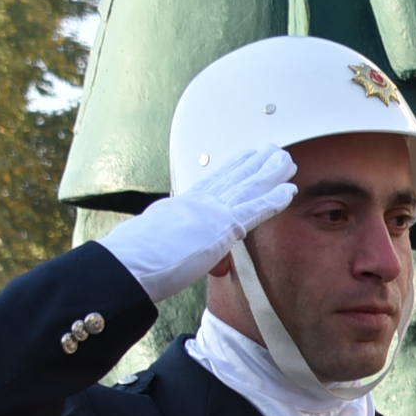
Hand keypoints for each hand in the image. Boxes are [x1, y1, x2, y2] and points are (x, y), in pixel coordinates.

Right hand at [97, 146, 297, 297]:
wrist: (127, 265)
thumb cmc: (130, 262)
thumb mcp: (148, 246)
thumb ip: (165, 244)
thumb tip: (163, 252)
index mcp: (178, 206)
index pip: (210, 183)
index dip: (230, 169)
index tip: (243, 157)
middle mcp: (196, 203)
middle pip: (232, 178)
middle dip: (254, 164)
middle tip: (272, 150)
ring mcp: (209, 212)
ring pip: (248, 187)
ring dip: (270, 174)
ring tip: (287, 160)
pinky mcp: (221, 228)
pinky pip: (255, 210)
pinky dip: (273, 199)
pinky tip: (289, 190)